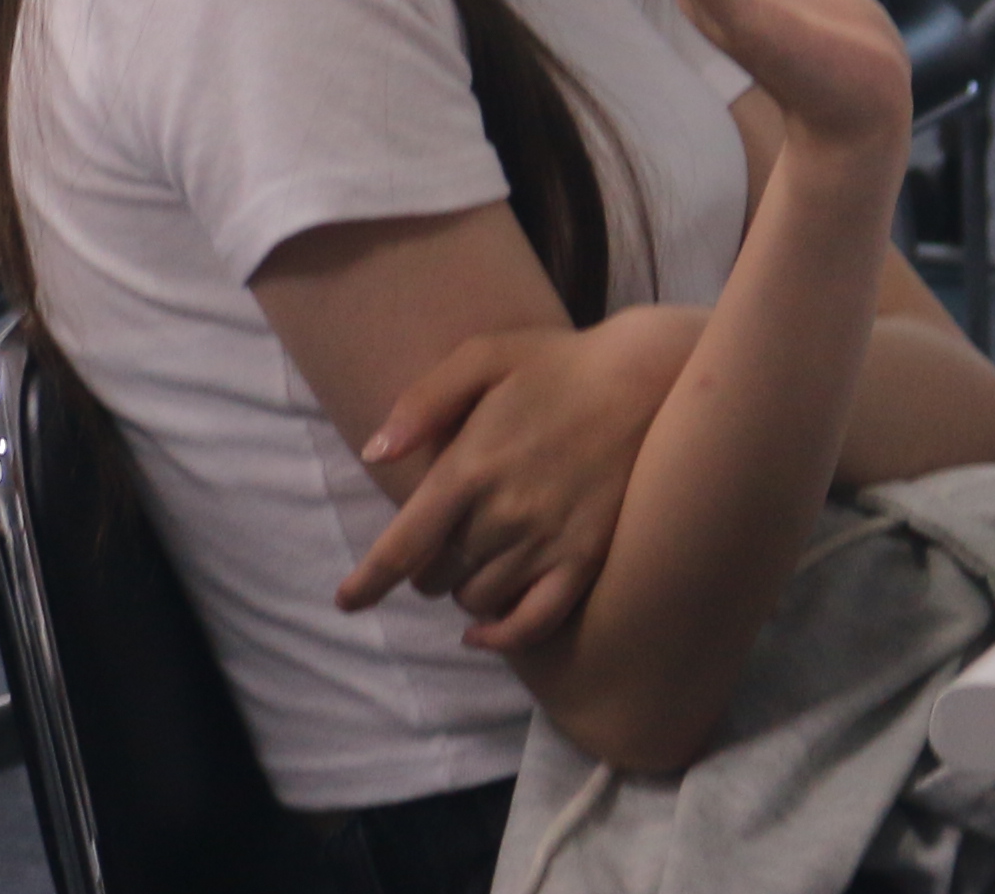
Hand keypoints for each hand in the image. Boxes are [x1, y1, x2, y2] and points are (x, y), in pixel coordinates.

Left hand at [342, 309, 701, 646]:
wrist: (648, 378)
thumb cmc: (558, 364)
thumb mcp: (482, 357)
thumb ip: (422, 404)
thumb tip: (376, 454)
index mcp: (469, 465)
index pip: (402, 546)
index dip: (367, 582)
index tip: (346, 602)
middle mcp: (503, 513)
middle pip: (437, 576)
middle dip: (426, 568)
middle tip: (440, 544)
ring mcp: (547, 542)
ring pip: (478, 600)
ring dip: (463, 591)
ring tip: (476, 561)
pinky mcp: (585, 560)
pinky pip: (533, 624)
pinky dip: (501, 636)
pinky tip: (485, 632)